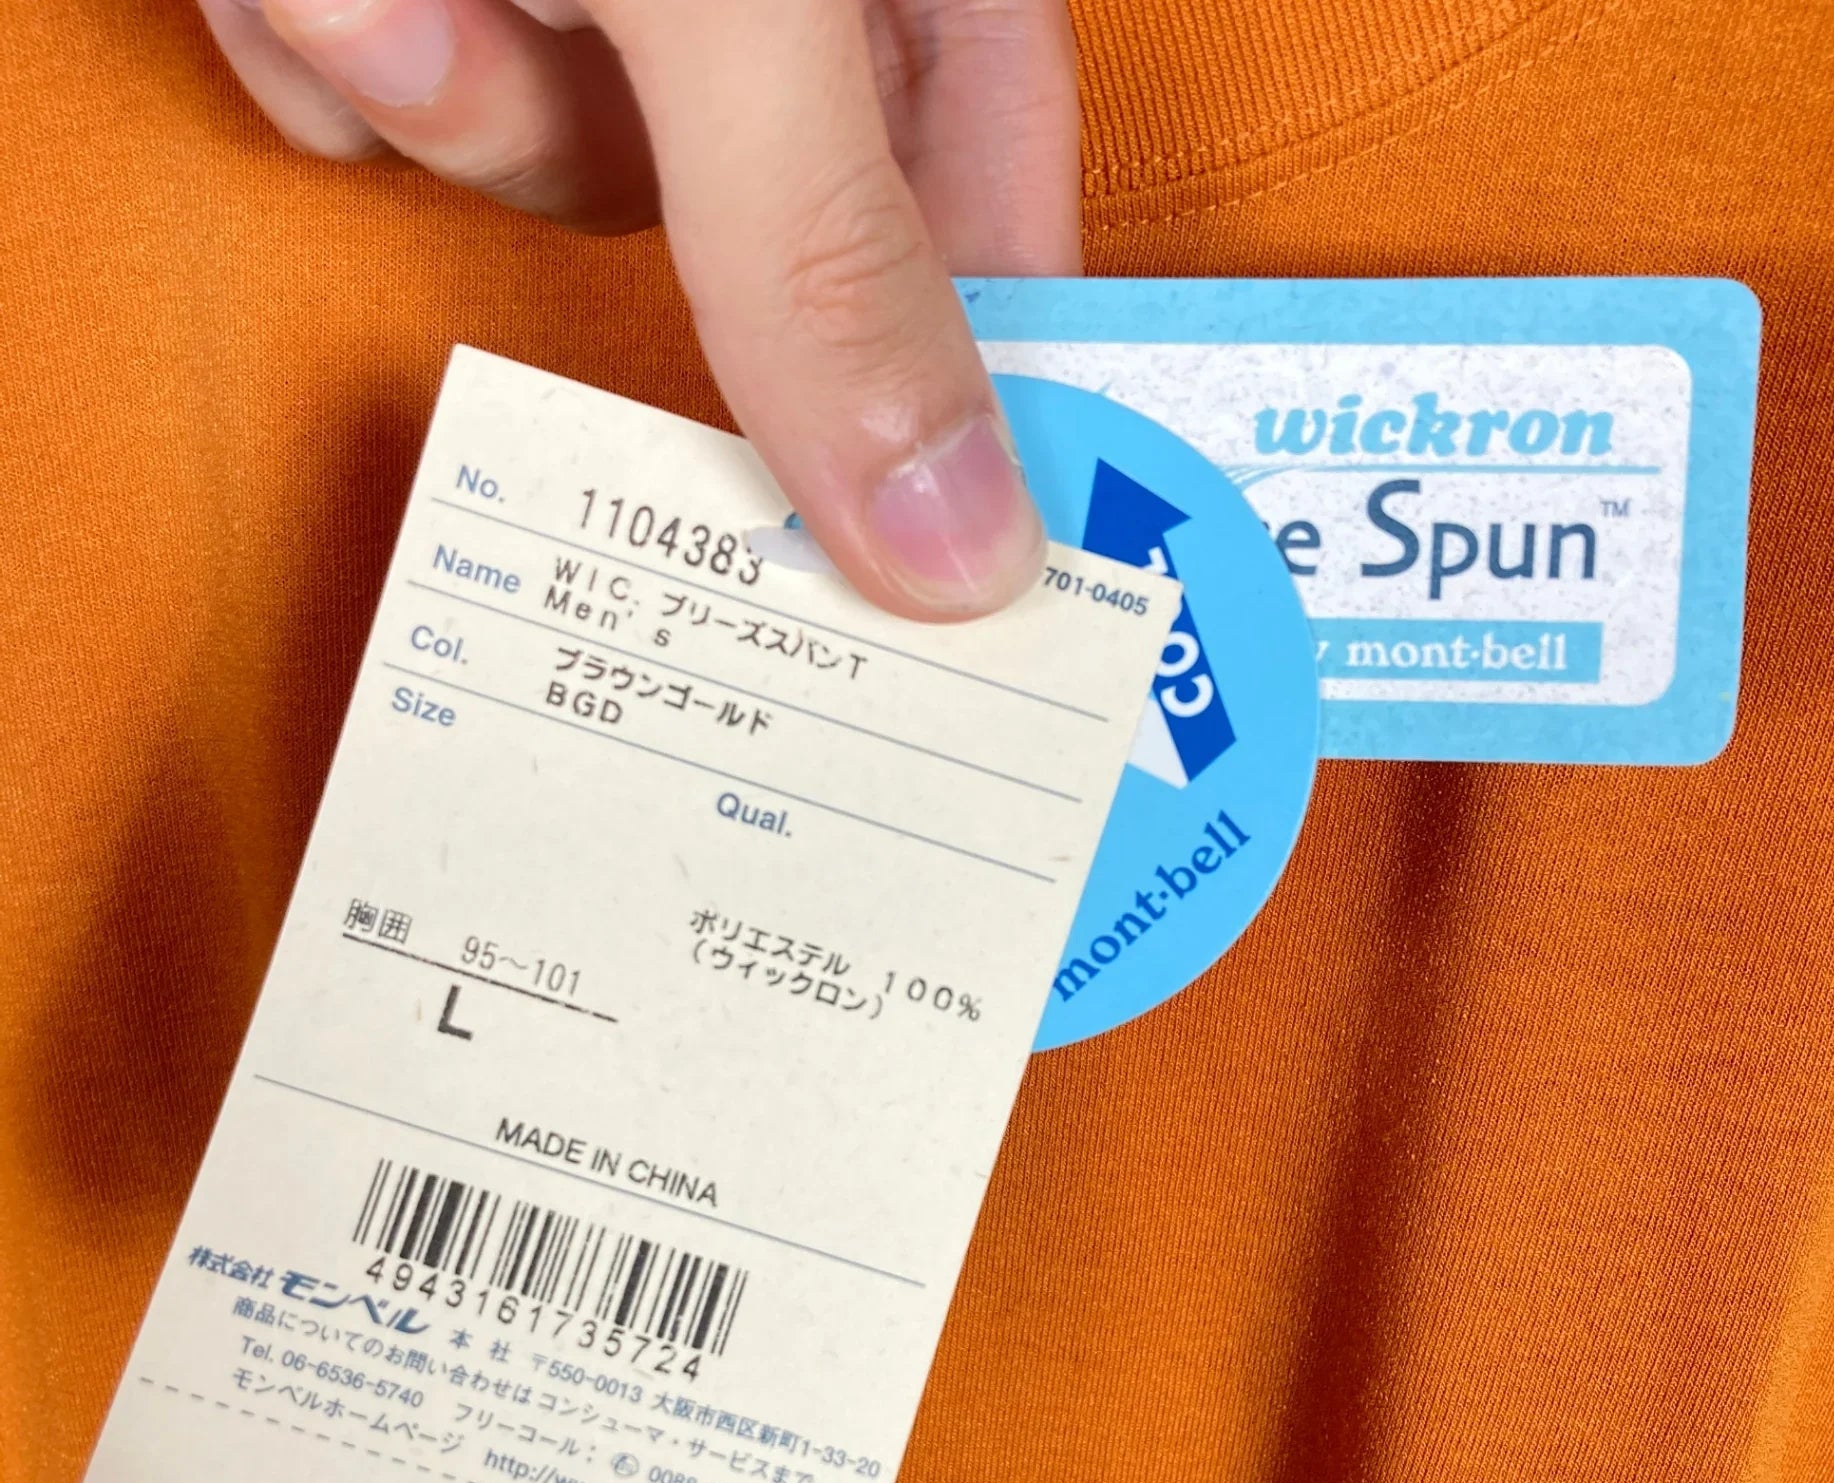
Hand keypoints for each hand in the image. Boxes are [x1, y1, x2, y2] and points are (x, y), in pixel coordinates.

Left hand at [197, 0, 1078, 618]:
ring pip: (523, 143)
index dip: (967, 352)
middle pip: (724, 206)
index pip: (989, 195)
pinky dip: (315, 24)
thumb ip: (831, 269)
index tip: (936, 530)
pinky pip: (375, 78)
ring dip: (421, 68)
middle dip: (584, 147)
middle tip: (543, 32)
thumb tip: (960, 551)